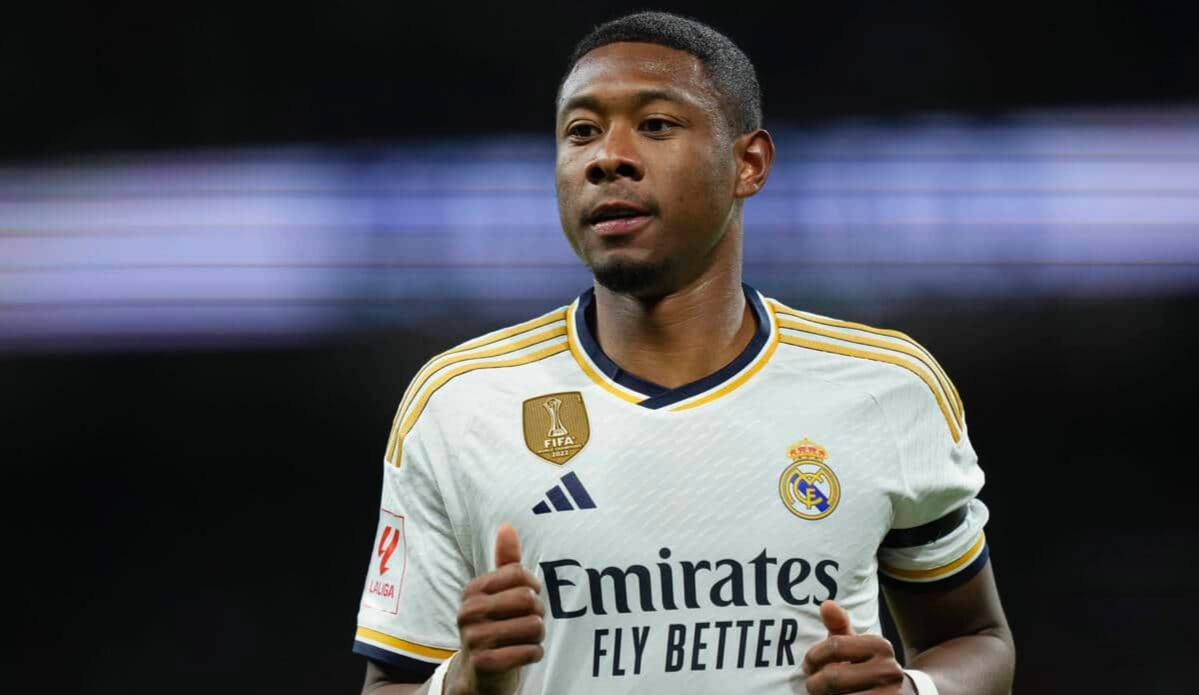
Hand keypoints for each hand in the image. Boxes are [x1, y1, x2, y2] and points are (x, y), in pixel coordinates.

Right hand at [448, 523, 544, 694]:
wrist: (479, 672)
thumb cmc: (495, 625)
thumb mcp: (497, 592)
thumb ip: (505, 562)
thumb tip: (507, 526)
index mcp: (472, 590)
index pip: (518, 574)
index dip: (533, 586)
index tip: (528, 597)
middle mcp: (469, 611)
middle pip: (528, 599)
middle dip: (539, 612)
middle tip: (532, 620)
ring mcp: (474, 638)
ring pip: (533, 626)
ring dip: (539, 635)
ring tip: (528, 638)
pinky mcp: (485, 663)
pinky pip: (528, 652)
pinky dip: (534, 653)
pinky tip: (526, 654)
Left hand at [801, 600, 912, 694]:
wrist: (901, 693)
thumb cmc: (866, 666)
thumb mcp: (855, 644)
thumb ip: (839, 625)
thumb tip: (826, 604)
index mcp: (880, 646)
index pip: (834, 646)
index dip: (813, 657)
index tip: (808, 666)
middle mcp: (888, 670)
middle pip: (833, 676)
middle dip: (815, 683)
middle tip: (813, 685)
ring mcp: (890, 694)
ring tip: (826, 694)